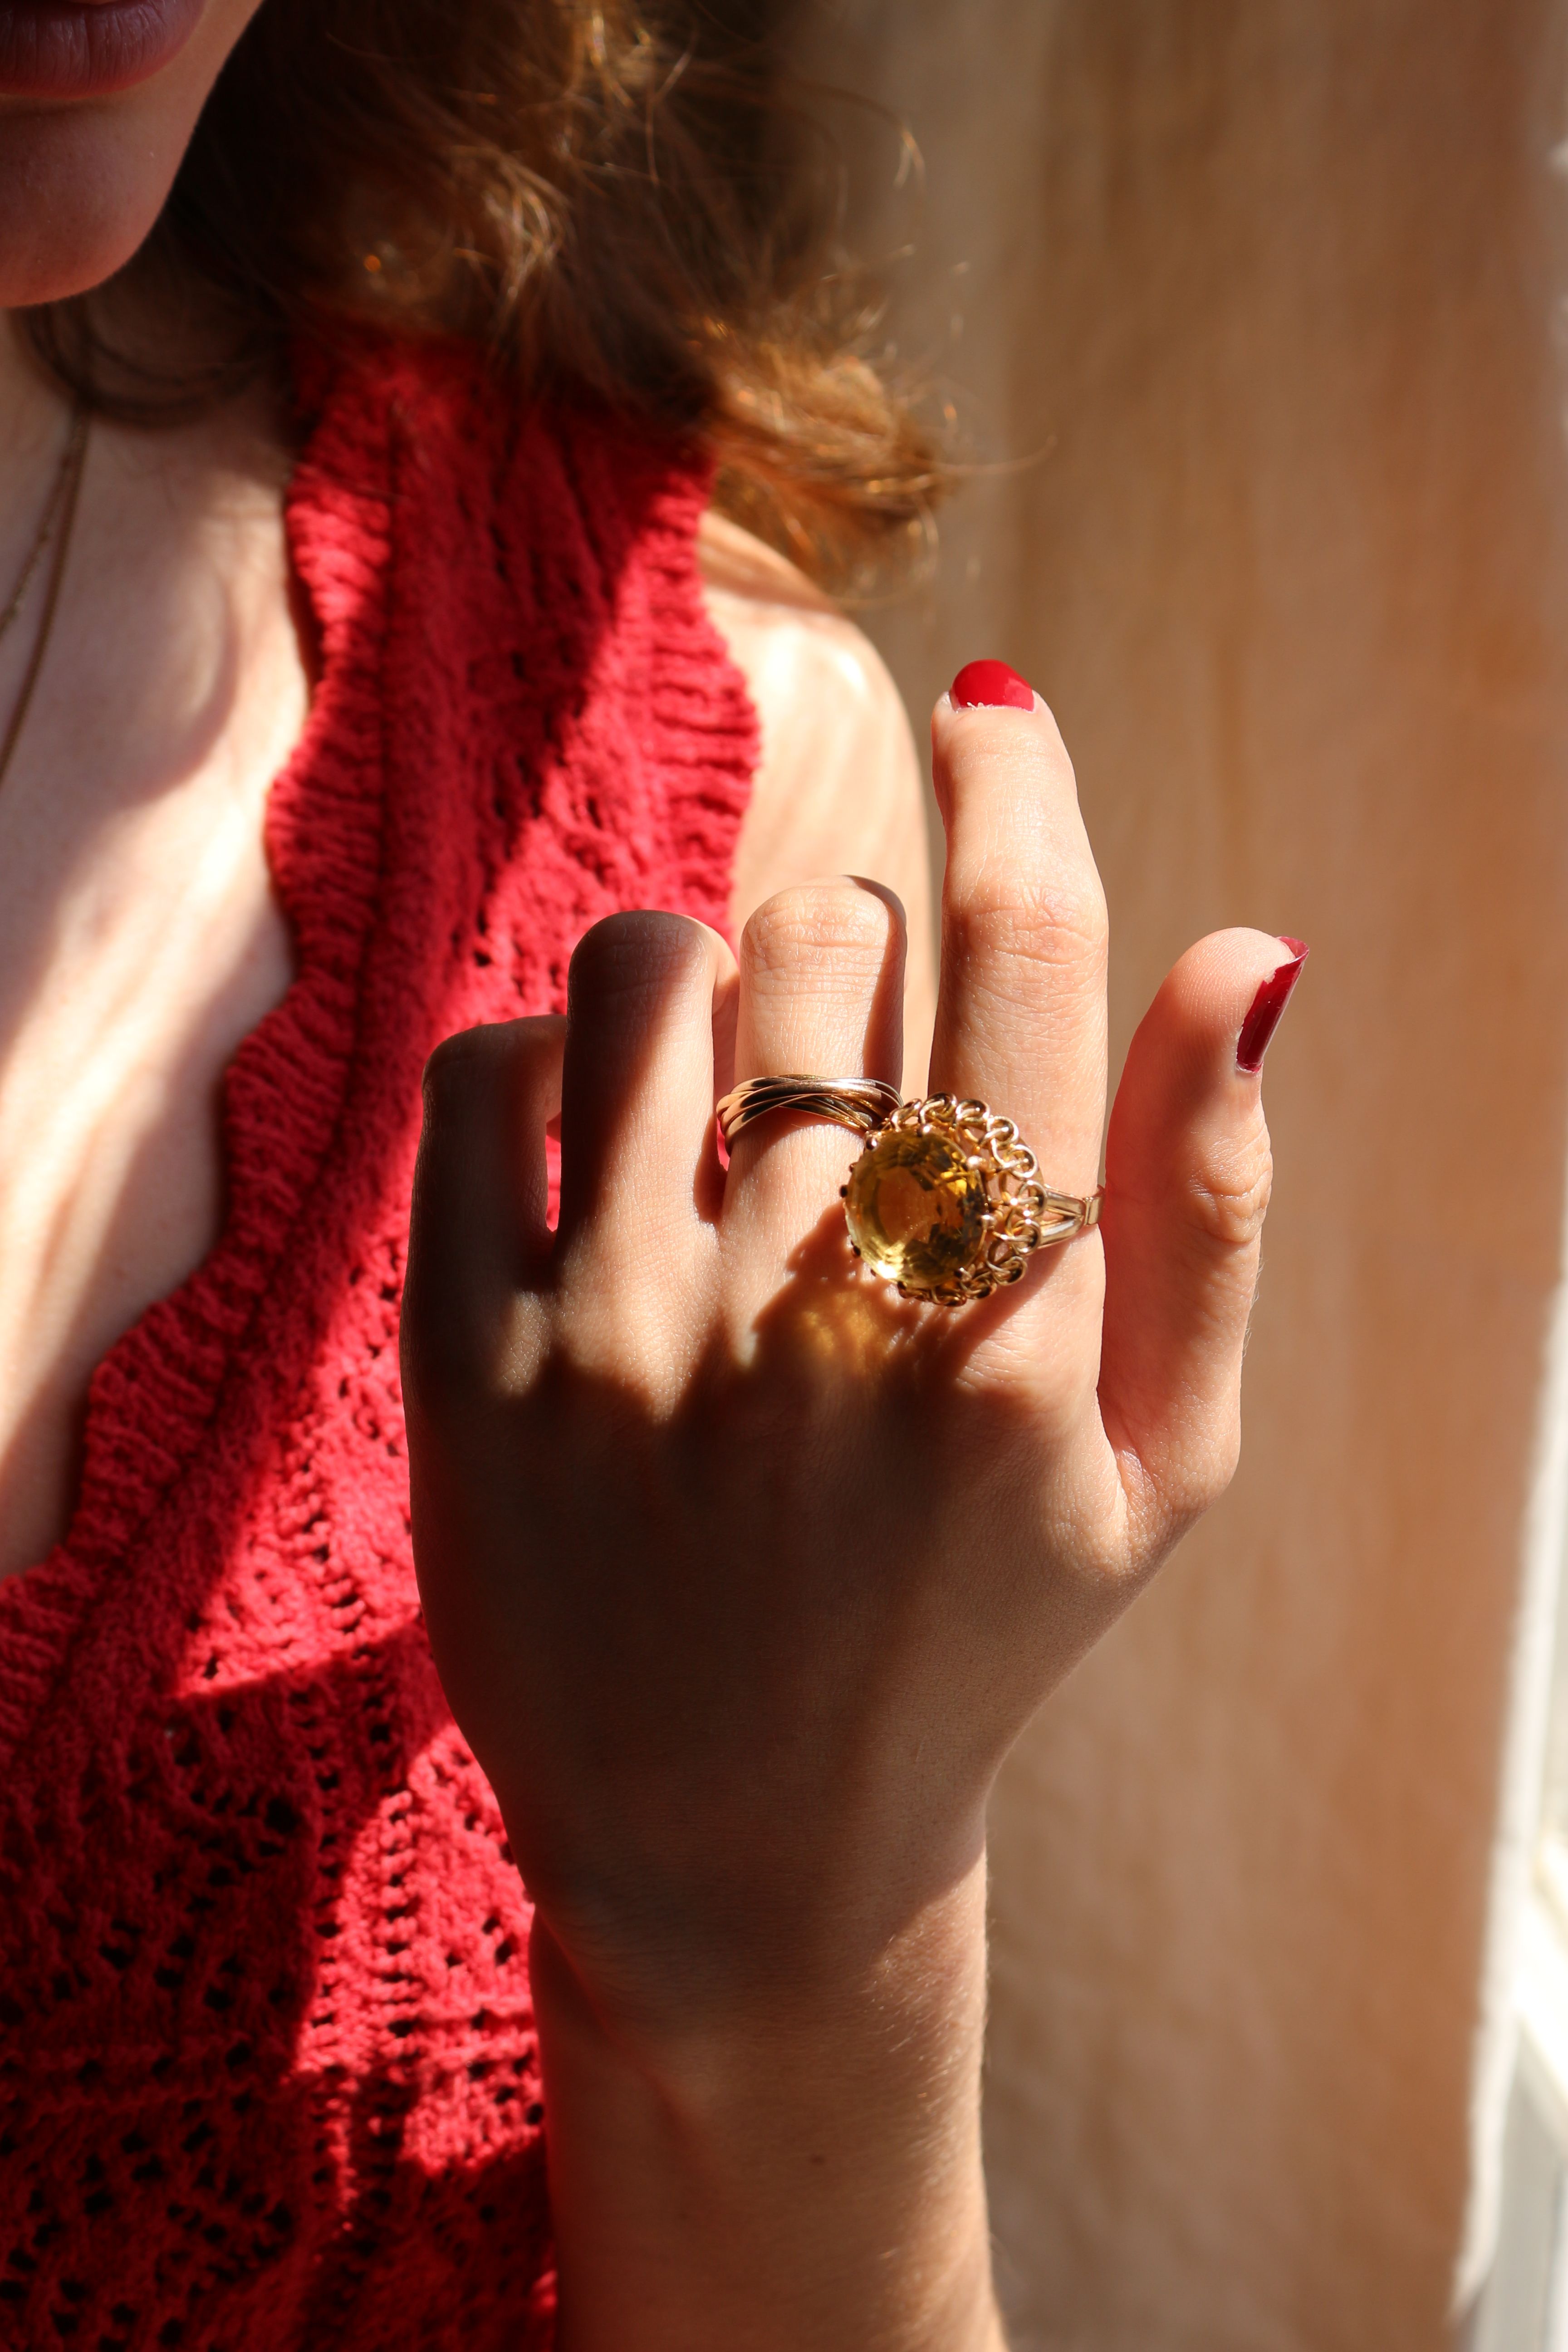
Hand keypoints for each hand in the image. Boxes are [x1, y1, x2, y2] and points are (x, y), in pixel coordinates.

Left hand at [401, 681, 1304, 2347]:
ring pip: (645, 970)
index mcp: (1005, 1333)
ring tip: (726, 1102)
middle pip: (828, 942)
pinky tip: (596, 1146)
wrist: (742, 1847)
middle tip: (856, 1074)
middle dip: (857, 954)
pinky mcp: (463, 1378)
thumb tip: (1247, 945)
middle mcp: (809, 1320)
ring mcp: (615, 1346)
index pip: (1023, 960)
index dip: (1018, 790)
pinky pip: (478, 1072)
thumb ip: (1210, 1204)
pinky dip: (541, 1057)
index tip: (996, 709)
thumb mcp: (1156, 1462)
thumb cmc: (975, 1631)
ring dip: (704, 986)